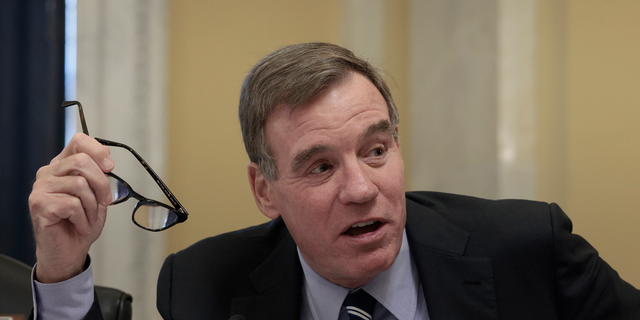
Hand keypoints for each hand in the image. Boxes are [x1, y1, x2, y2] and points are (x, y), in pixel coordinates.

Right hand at [29, 133, 113, 282]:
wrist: (70, 250)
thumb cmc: (83, 222)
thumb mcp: (97, 194)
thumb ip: (99, 174)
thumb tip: (107, 156)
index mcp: (63, 165)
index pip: (78, 142)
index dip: (97, 150)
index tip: (110, 167)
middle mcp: (49, 173)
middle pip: (82, 162)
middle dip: (102, 184)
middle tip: (106, 201)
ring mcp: (41, 188)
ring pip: (80, 184)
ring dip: (92, 206)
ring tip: (88, 217)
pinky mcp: (39, 204)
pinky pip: (72, 204)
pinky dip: (83, 218)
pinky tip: (79, 225)